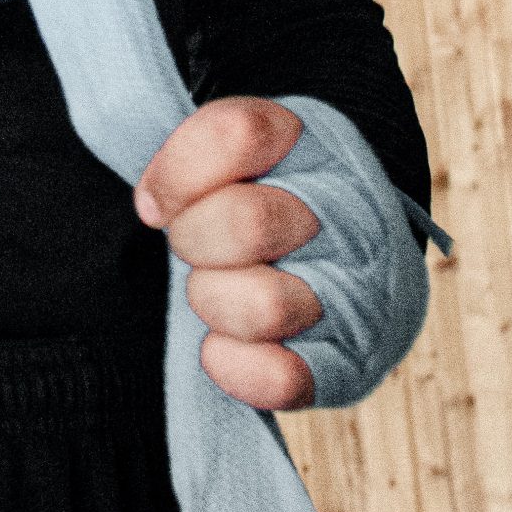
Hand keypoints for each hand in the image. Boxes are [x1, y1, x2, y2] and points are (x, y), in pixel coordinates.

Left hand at [133, 96, 322, 408]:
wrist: (347, 260)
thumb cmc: (262, 197)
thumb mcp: (231, 149)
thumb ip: (191, 149)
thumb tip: (153, 203)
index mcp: (316, 143)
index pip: (236, 133)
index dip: (177, 174)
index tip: (161, 200)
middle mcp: (352, 214)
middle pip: (247, 222)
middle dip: (193, 238)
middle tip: (195, 242)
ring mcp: (358, 294)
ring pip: (264, 306)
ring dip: (214, 300)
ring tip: (221, 288)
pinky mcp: (346, 365)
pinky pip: (280, 378)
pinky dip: (233, 365)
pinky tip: (224, 342)